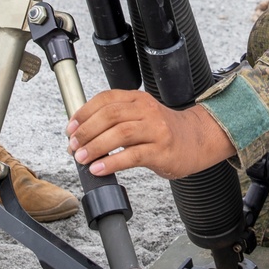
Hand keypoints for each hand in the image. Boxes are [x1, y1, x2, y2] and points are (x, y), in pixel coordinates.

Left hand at [67, 90, 234, 180]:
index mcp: (138, 99)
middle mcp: (147, 111)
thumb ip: (117, 119)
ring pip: (119, 134)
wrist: (197, 140)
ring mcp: (156, 130)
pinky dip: (112, 162)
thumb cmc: (164, 132)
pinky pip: (132, 155)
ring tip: (82, 158)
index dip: (84, 113)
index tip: (70, 128)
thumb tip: (82, 134)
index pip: (105, 99)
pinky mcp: (161, 151)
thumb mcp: (141, 116)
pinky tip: (100, 169)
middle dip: (86, 132)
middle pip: (109, 115)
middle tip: (73, 146)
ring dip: (95, 147)